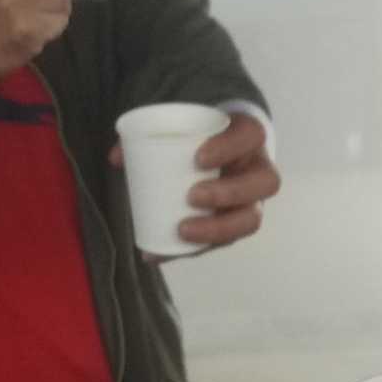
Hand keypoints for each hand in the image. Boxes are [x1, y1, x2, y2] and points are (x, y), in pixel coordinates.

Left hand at [110, 112, 280, 259]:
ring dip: (217, 229)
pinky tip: (162, 253)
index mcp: (248, 137)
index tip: (198, 158)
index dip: (228, 147)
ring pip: (251, 220)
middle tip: (192, 196)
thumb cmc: (204, 138)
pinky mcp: (237, 224)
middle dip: (228, 193)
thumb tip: (117, 158)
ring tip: (182, 230)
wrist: (226, 152)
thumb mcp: (184, 128)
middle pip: (264, 183)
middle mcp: (259, 169)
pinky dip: (192, 250)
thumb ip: (150, 137)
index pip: (250, 136)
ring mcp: (254, 200)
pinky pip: (225, 241)